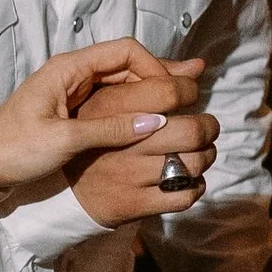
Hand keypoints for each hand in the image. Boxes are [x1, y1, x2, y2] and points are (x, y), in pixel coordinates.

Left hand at [0, 38, 199, 206]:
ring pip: (122, 85)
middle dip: (162, 73)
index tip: (173, 93)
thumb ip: (109, 129)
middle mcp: (72, 76)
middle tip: (198, 79)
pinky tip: (156, 118)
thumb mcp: (62, 140)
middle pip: (127, 65)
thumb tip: (155, 120)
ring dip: (152, 90)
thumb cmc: (10, 150)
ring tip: (188, 94)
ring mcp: (73, 95)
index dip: (155, 67)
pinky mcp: (71, 116)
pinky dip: (136, 108)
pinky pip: (111, 105)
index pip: (124, 52)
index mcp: (68, 69)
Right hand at [57, 51, 217, 227]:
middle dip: (208, 127)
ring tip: (199, 153)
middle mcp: (117, 142)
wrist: (63, 190)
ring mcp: (125, 176)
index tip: (190, 95)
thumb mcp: (112, 102)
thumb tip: (199, 66)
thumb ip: (154, 81)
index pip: (167, 91)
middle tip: (205, 128)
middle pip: (190, 131)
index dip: (189, 89)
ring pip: (192, 164)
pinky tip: (187, 179)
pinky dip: (195, 186)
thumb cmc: (97, 136)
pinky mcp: (131, 204)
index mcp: (107, 108)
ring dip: (205, 156)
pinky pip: (184, 196)